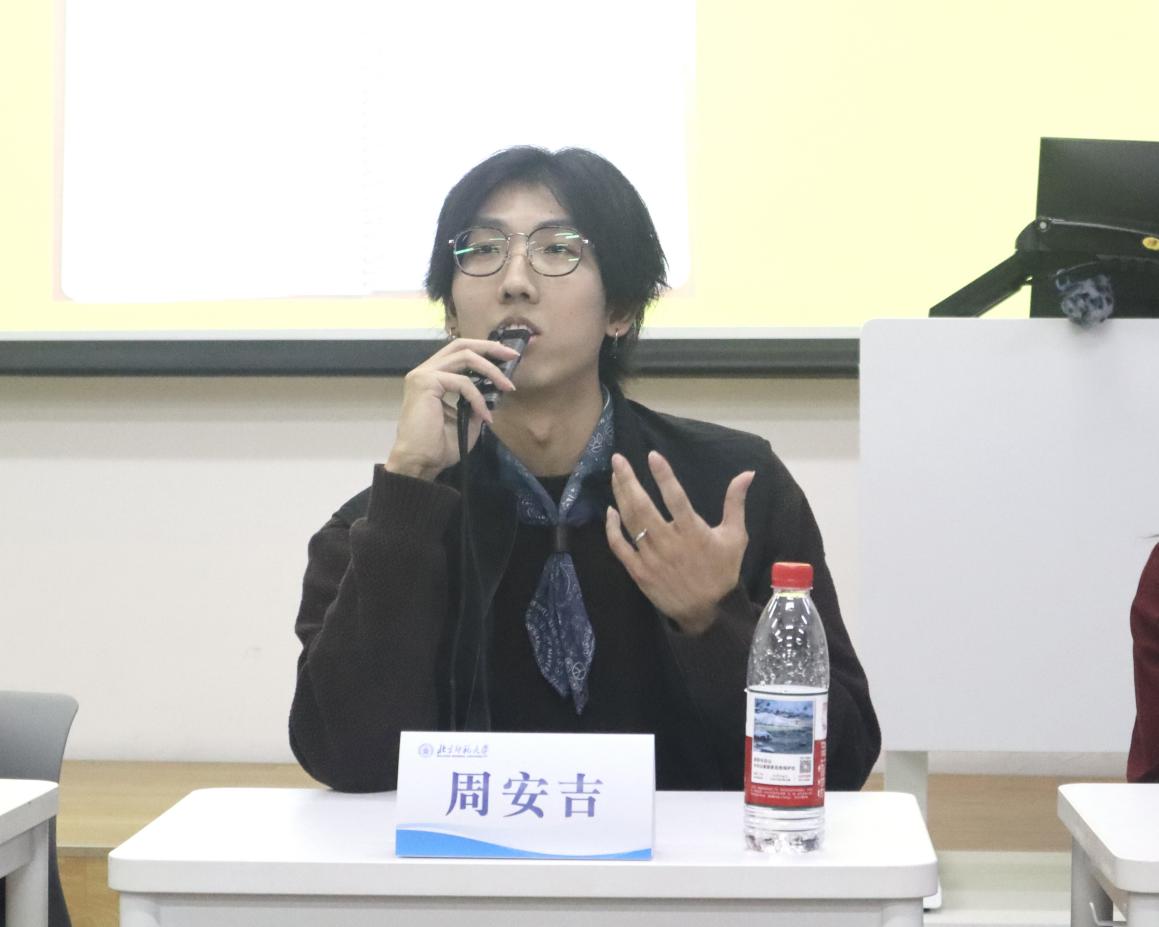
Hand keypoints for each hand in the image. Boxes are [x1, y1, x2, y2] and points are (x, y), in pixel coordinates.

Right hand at [385, 338, 519, 480]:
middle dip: (490, 348)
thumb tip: (493, 392)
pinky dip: (478, 398)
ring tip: (508, 387)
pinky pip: (463, 382)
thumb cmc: (437, 447)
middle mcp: (425, 371)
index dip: (484, 351)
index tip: (507, 358)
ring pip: (465, 357)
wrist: (419, 462)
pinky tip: (485, 415)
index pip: (459, 353)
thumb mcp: (465, 421)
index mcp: (432, 377)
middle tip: (514, 355)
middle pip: (461, 345)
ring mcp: (423, 374)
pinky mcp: (426, 383)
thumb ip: (475, 403)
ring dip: (491, 371)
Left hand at [605, 451, 754, 633]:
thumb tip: (747, 473)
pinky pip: (620, 547)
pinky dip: (612, 528)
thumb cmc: (722, 571)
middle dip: (628, 480)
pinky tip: (610, 511)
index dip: (664, 476)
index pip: (676, 498)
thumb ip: (735, 503)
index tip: (652, 455)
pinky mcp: (639, 571)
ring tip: (615, 475)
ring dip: (620, 496)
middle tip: (618, 459)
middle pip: (643, 506)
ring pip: (630, 522)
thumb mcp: (735, 536)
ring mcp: (651, 558)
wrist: (707, 611)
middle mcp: (670, 542)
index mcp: (694, 532)